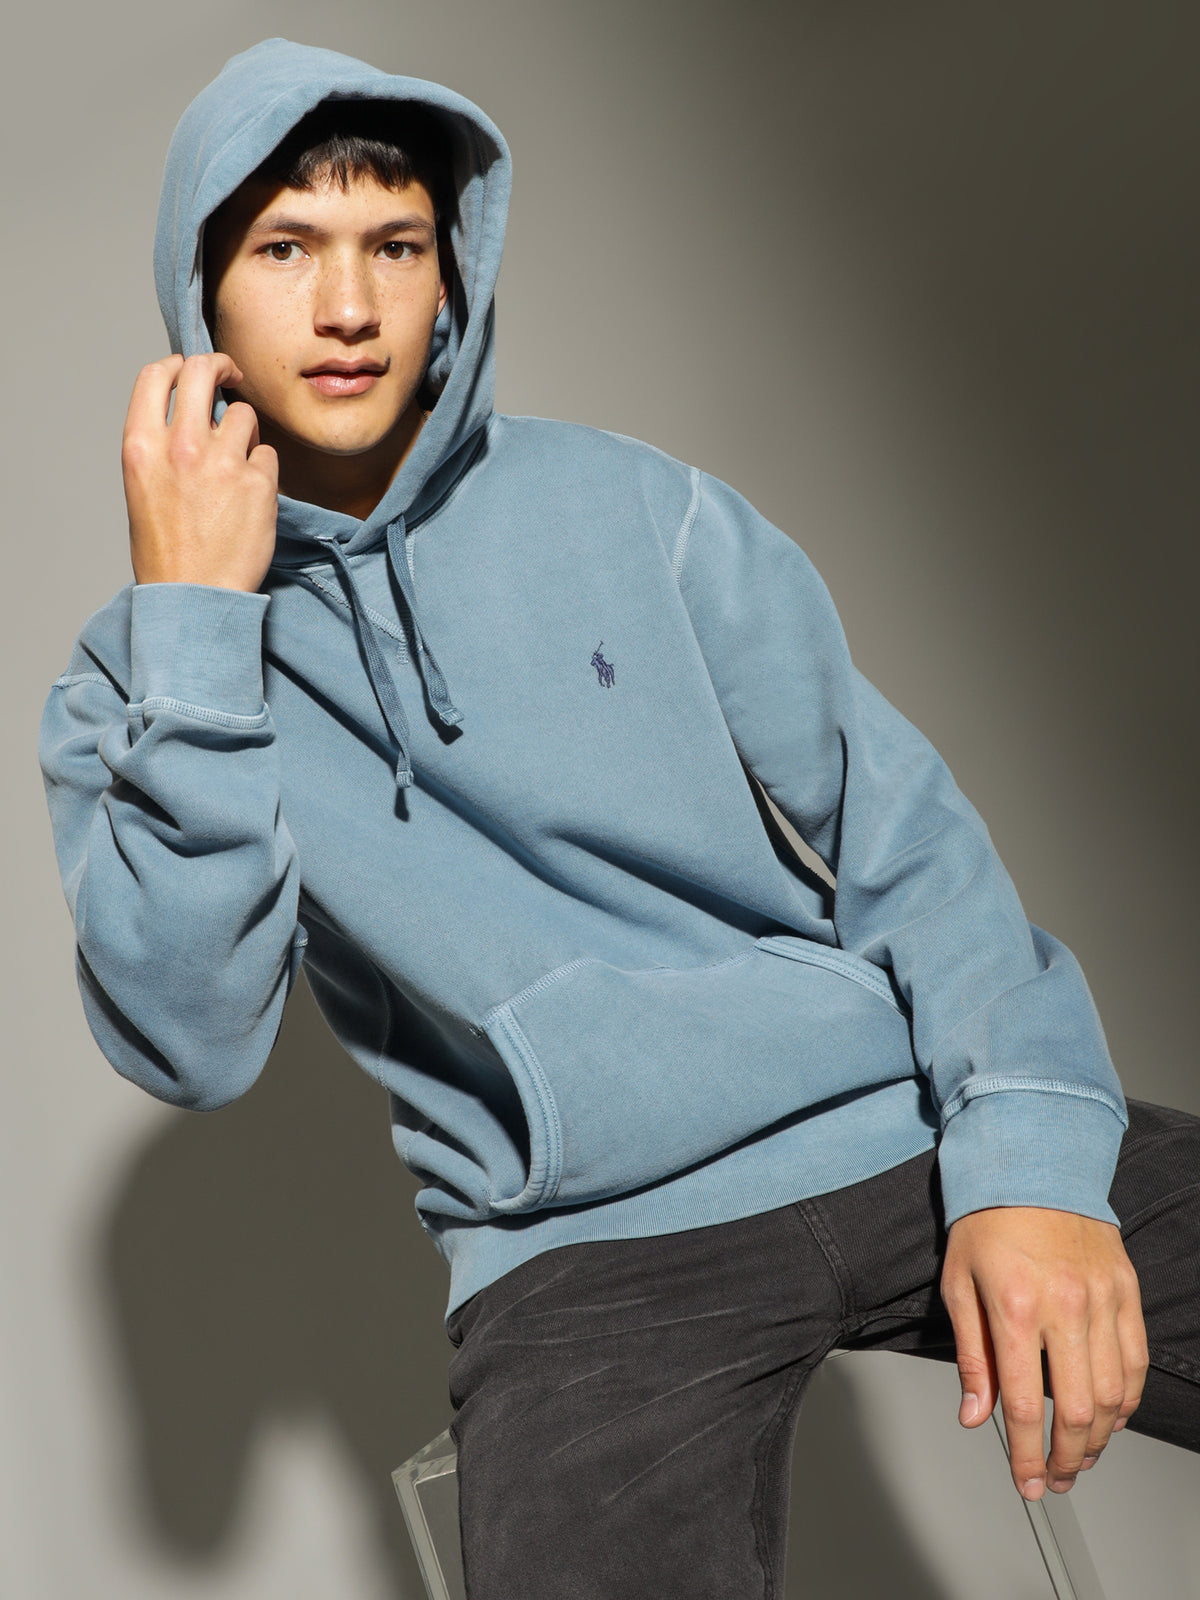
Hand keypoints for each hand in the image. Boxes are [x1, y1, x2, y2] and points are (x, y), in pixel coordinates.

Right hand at [122, 353, 277, 591]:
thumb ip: (161, 445)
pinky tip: (250, 498)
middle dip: (221, 366)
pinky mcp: (258, 482)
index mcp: (141, 446)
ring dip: (245, 433)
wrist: (193, 597)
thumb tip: (189, 413)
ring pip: (244, 415)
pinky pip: (268, 455)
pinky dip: (263, 470)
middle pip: (203, 371)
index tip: (194, 369)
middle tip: (233, 375)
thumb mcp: (142, 487)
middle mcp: (179, 446)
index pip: (156, 374)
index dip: (179, 363)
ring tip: (237, 467)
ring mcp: (221, 461)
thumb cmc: (166, 551)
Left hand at [941, 1207, 1147, 1499]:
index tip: (1025, 1481)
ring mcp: (1102, 1299)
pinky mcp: (1126, 1290)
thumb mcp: (958, 1284)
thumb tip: (974, 1414)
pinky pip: (1135, 1362)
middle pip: (1076, 1411)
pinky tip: (1109, 1418)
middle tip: (1053, 1480)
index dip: (1026, 1456)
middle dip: (1065, 1460)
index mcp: (1015, 1307)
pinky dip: (1127, 1401)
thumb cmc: (988, 1220)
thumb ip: (971, 1356)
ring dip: (1098, 1439)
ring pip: (1113, 1395)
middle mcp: (1064, 1306)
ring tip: (1079, 1457)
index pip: (1025, 1406)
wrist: (1032, 1162)